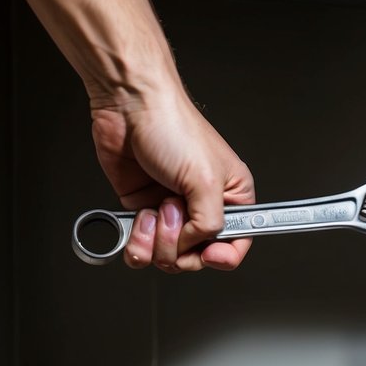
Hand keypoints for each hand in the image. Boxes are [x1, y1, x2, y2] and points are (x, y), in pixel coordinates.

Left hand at [90, 88, 254, 271]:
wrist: (128, 108)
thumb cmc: (172, 127)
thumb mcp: (205, 180)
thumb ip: (210, 222)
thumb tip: (197, 243)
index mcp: (231, 197)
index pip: (238, 242)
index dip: (223, 256)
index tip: (209, 255)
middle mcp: (202, 207)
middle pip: (198, 256)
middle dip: (181, 245)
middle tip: (174, 214)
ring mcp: (172, 212)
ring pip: (168, 257)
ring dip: (156, 242)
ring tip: (154, 211)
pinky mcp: (144, 212)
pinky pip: (142, 249)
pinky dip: (137, 241)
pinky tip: (140, 216)